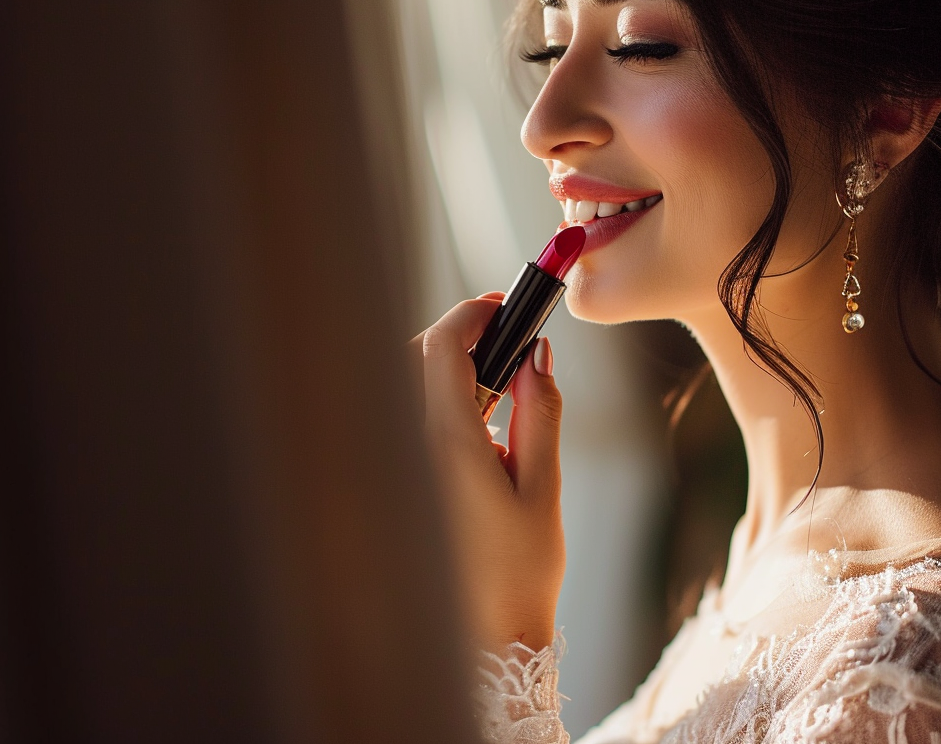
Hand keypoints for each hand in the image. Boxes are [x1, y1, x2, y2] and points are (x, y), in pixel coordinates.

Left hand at [411, 294, 565, 652]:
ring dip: (445, 369)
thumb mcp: (542, 486)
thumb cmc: (520, 569)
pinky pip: (404, 419)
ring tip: (498, 383)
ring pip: (403, 386)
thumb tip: (537, 352)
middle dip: (456, 336)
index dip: (471, 314)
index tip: (503, 304)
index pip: (440, 347)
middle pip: (413, 358)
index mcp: (446, 443)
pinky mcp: (399, 481)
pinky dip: (433, 401)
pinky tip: (476, 423)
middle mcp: (409, 448)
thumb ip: (540, 411)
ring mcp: (398, 464)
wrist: (488, 636)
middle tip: (504, 337)